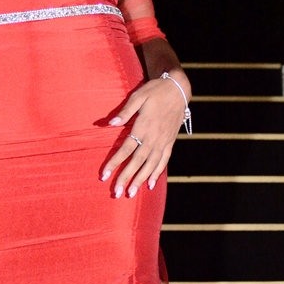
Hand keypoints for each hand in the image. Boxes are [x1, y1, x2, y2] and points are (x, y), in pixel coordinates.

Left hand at [100, 74, 188, 197]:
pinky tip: (151, 184)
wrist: (179, 90)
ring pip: (151, 165)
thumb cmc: (155, 91)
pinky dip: (157, 173)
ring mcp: (163, 141)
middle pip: (137, 162)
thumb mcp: (139, 96)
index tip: (104, 175)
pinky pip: (163, 161)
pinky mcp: (170, 142)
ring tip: (131, 193)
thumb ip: (125, 111)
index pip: (126, 149)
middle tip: (116, 193)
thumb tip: (111, 123)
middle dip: (126, 178)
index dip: (114, 163)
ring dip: (140, 180)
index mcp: (143, 127)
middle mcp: (154, 138)